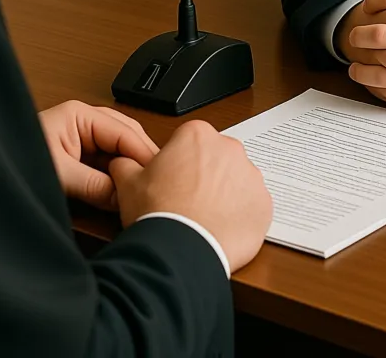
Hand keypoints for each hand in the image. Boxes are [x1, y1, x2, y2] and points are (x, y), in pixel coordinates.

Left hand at [38, 100, 158, 210]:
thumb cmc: (16, 158)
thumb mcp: (58, 174)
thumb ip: (93, 185)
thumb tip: (124, 197)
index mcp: (80, 115)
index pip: (124, 131)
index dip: (144, 154)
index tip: (161, 175)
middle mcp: (85, 123)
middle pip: (127, 138)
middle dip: (143, 160)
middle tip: (162, 183)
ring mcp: (83, 139)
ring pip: (120, 152)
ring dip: (132, 170)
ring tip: (149, 190)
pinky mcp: (79, 157)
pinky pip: (107, 164)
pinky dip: (119, 178)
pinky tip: (127, 193)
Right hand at [111, 119, 271, 272]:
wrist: (180, 250)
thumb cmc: (157, 213)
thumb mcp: (128, 182)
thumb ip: (126, 163)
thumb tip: (122, 162)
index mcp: (197, 134)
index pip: (189, 142)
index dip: (179, 163)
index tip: (173, 182)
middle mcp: (229, 148)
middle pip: (216, 158)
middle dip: (205, 175)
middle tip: (187, 201)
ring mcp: (250, 176)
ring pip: (236, 181)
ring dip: (225, 195)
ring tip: (204, 219)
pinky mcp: (264, 204)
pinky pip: (252, 206)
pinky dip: (241, 216)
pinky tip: (222, 230)